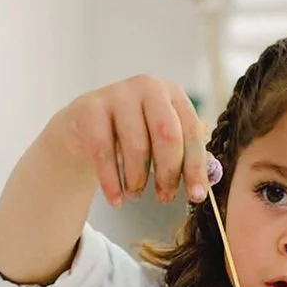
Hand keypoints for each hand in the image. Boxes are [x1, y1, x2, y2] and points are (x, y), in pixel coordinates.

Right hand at [53, 74, 209, 206]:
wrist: (85, 128)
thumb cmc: (132, 137)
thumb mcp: (161, 142)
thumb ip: (184, 158)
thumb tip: (201, 189)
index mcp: (173, 95)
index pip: (192, 131)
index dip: (196, 167)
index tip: (196, 197)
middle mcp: (148, 88)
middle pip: (167, 135)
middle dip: (168, 173)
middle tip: (165, 198)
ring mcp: (118, 95)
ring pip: (137, 146)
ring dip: (138, 180)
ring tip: (135, 195)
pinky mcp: (90, 110)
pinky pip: (104, 153)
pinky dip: (112, 183)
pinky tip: (116, 199)